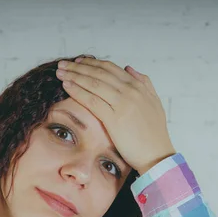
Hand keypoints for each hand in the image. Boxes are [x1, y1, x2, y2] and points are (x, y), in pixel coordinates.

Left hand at [55, 57, 175, 175]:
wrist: (157, 155)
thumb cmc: (155, 133)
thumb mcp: (154, 102)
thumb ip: (144, 83)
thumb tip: (129, 68)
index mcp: (138, 86)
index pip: (110, 68)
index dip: (92, 63)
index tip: (78, 62)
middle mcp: (130, 91)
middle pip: (99, 73)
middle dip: (78, 67)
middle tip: (63, 65)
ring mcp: (122, 104)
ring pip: (93, 84)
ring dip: (74, 76)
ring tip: (60, 73)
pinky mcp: (114, 119)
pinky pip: (92, 100)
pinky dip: (77, 91)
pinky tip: (66, 86)